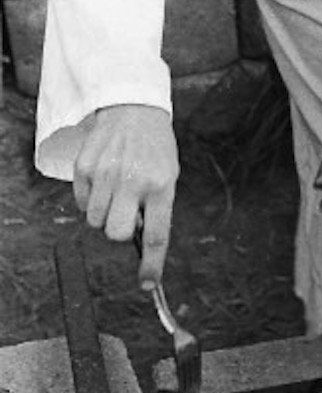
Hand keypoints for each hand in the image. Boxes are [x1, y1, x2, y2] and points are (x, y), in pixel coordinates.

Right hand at [72, 105, 178, 287]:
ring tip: (115, 190)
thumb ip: (157, 206)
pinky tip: (103, 178)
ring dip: (104, 214)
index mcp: (162, 184)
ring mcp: (107, 173)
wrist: (134, 109)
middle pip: (116, 233)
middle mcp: (133, 180)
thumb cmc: (155, 147)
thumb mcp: (168, 174)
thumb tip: (139, 239)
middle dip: (119, 230)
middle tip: (126, 214)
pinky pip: (82, 203)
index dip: (152, 263)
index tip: (148, 283)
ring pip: (96, 220)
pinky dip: (91, 199)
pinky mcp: (85, 167)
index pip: (156, 234)